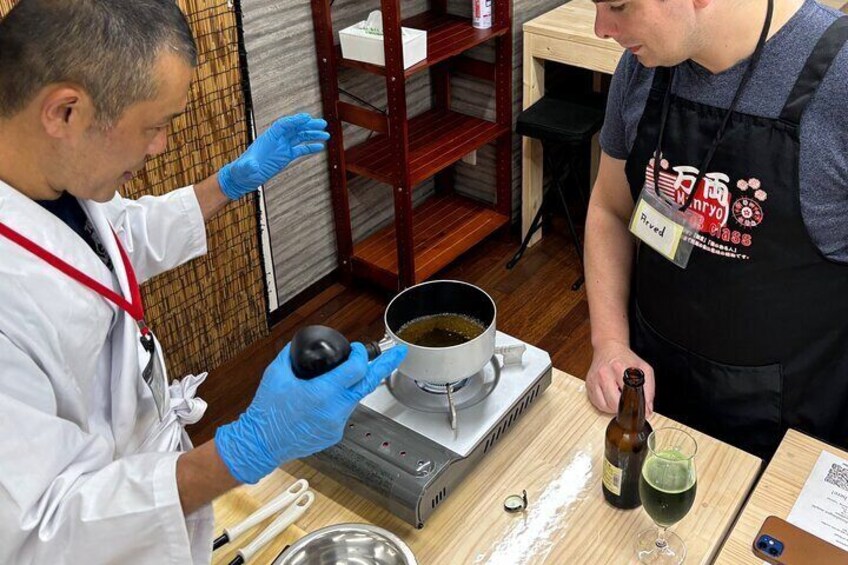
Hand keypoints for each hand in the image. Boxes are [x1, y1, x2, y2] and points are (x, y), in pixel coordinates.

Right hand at [215, 342, 406, 483]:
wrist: (260, 443)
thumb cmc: (266, 411)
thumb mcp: (276, 373)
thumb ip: (291, 354)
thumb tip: (300, 344)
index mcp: (322, 392)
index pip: (356, 369)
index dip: (361, 355)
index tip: (358, 348)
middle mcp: (334, 409)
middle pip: (368, 383)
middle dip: (386, 366)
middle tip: (398, 353)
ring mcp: (336, 424)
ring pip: (354, 398)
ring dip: (353, 385)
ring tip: (346, 375)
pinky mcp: (334, 434)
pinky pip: (343, 413)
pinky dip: (338, 403)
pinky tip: (323, 401)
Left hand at [217, 113, 329, 198]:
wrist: (243, 177)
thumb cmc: (241, 171)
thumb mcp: (244, 168)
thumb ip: (248, 166)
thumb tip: (252, 165)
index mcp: (267, 138)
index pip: (283, 125)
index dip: (295, 121)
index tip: (307, 118)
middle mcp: (276, 140)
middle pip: (295, 128)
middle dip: (308, 125)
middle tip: (322, 124)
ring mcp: (282, 148)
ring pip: (299, 137)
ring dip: (312, 135)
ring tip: (326, 135)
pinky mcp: (285, 157)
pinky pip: (300, 150)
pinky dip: (309, 148)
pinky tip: (320, 147)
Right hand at [585, 340, 654, 414]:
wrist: (608, 349)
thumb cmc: (626, 359)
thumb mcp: (644, 369)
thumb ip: (649, 390)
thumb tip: (647, 410)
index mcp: (620, 368)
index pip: (628, 396)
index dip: (634, 406)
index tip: (639, 409)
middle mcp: (604, 373)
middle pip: (614, 403)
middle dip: (624, 408)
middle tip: (629, 402)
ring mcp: (594, 380)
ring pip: (604, 406)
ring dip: (614, 408)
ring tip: (619, 398)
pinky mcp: (588, 385)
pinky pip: (597, 404)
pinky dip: (605, 405)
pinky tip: (610, 397)